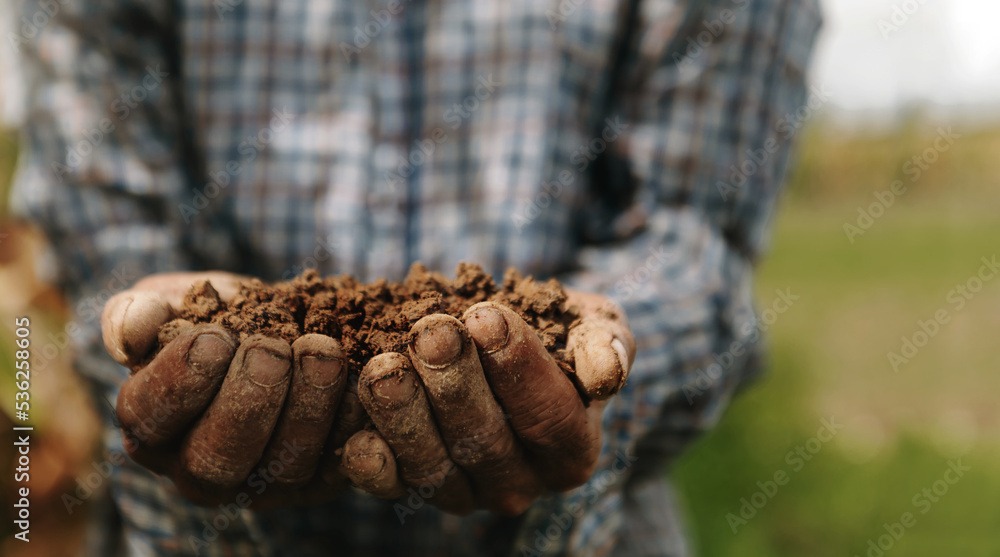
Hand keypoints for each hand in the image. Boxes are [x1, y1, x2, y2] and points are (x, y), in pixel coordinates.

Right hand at [102, 272, 364, 507]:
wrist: (285, 325)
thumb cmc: (216, 316)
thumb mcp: (172, 300)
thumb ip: (139, 310)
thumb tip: (129, 334)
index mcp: (154, 426)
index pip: (150, 419)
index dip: (180, 382)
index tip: (213, 338)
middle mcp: (202, 468)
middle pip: (214, 461)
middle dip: (247, 402)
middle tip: (272, 349)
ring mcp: (263, 482)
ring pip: (282, 467)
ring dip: (306, 409)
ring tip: (322, 352)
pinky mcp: (320, 480)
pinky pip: (339, 466)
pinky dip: (354, 424)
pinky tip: (362, 382)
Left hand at [340, 290, 634, 514]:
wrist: (504, 340)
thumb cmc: (559, 334)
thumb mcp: (595, 327)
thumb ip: (607, 345)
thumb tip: (606, 376)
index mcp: (571, 449)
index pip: (549, 416)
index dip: (518, 368)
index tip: (488, 315)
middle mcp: (520, 483)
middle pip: (486, 442)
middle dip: (455, 383)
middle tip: (432, 331)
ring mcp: (465, 491)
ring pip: (434, 467)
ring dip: (405, 416)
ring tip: (385, 366)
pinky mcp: (414, 486)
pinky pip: (392, 484)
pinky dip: (371, 464)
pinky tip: (355, 434)